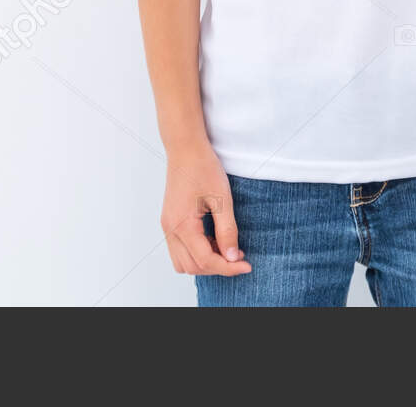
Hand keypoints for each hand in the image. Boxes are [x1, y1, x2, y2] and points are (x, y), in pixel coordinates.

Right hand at [162, 142, 251, 275]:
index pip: (205, 260)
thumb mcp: (222, 199)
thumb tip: (232, 257)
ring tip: (226, 248)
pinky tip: (214, 240)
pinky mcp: (169, 221)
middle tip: (239, 256)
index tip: (247, 265)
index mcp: (182, 225)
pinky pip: (180, 250)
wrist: (185, 148)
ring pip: (183, 262)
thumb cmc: (203, 168)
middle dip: (217, 267)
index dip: (228, 267)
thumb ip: (227, 230)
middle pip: (192, 267)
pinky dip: (197, 253)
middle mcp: (170, 229)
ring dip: (205, 262)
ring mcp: (167, 226)